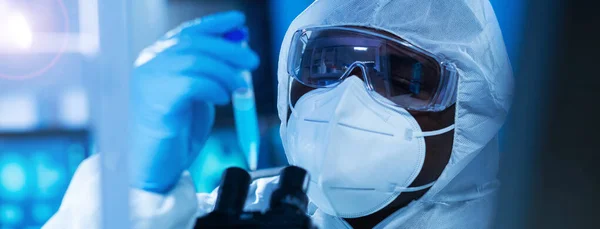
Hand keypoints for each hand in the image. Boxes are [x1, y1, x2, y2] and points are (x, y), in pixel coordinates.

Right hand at [130, 11, 259, 192]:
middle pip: (194, 43)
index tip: (239, 22)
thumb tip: (239, 46)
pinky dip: (214, 88)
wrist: (155, 164)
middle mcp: (149, 64)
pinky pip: (192, 84)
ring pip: (195, 61)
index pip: (188, 32)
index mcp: (157, 58)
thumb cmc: (177, 130)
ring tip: (240, 88)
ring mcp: (149, 81)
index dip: (215, 24)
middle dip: (229, 49)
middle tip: (252, 60)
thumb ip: (211, 71)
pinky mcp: (157, 101)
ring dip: (226, 72)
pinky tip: (222, 99)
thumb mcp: (198, 93)